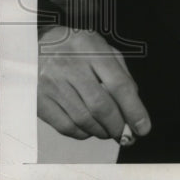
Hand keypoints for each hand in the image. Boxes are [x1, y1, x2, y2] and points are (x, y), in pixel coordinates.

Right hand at [38, 26, 150, 141]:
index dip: (133, 109)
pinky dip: (82, 133)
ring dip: (101, 132)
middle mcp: (71, 67)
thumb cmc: (77, 47)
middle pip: (100, 106)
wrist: (35, 45)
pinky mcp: (39, 100)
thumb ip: (120, 71)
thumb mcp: (102, 47)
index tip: (144, 127)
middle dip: (118, 126)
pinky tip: (90, 130)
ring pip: (83, 119)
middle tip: (127, 135)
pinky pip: (64, 126)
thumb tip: (133, 102)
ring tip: (110, 132)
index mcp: (92, 50)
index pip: (118, 84)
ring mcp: (52, 84)